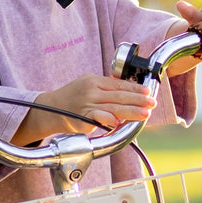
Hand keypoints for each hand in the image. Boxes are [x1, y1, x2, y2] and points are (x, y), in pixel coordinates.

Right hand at [13, 74, 155, 144]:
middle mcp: (91, 91)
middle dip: (139, 99)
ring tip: (145, 114)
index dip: (135, 88)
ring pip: (115, 108)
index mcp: (93, 81)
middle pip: (120, 95)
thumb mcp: (86, 86)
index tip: (147, 91)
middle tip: (152, 102)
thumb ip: (104, 89)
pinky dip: (111, 120)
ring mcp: (87, 104)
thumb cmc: (70, 99)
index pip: (119, 84)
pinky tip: (120, 122)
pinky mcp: (83, 118)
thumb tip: (126, 93)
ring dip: (132, 111)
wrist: (49, 109)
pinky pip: (101, 118)